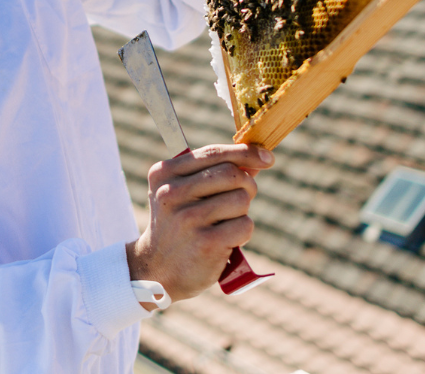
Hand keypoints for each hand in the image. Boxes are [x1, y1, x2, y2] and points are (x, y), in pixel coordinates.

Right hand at [126, 143, 273, 303]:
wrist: (158, 272)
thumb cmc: (178, 225)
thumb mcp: (183, 193)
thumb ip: (214, 172)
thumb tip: (256, 158)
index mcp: (165, 173)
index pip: (213, 153)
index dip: (245, 152)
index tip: (266, 156)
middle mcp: (172, 192)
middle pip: (232, 173)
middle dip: (247, 184)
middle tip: (242, 198)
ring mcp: (188, 218)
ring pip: (241, 199)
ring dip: (243, 211)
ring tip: (225, 223)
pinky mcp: (206, 243)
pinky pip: (245, 225)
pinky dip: (243, 232)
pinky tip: (226, 240)